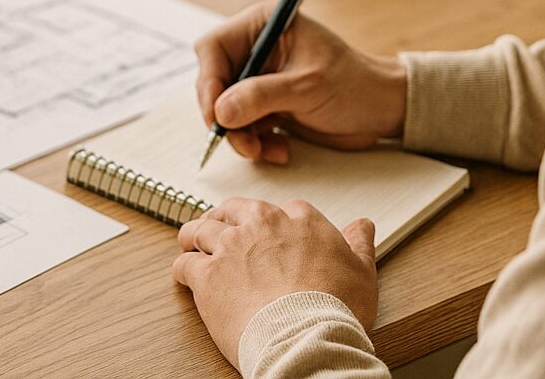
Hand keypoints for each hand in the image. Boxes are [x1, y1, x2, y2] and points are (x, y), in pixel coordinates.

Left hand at [173, 198, 378, 367]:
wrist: (305, 336)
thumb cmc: (335, 307)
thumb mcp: (362, 272)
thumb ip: (359, 244)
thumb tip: (362, 226)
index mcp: (299, 221)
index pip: (282, 209)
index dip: (274, 223)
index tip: (270, 233)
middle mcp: (261, 225)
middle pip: (234, 210)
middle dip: (225, 217)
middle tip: (220, 227)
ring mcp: (231, 248)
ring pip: (202, 230)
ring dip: (194, 236)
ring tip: (190, 242)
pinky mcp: (207, 276)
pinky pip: (185, 265)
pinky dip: (182, 269)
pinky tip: (183, 276)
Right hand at [195, 3, 406, 162]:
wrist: (381, 110)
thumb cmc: (355, 85)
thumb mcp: (308, 87)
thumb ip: (262, 96)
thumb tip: (221, 110)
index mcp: (265, 25)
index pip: (214, 48)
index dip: (209, 81)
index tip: (217, 114)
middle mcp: (258, 48)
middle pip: (215, 81)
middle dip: (225, 117)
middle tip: (242, 142)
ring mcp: (261, 78)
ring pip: (226, 109)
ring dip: (241, 136)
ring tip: (264, 150)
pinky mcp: (266, 104)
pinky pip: (243, 126)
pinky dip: (255, 142)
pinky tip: (279, 150)